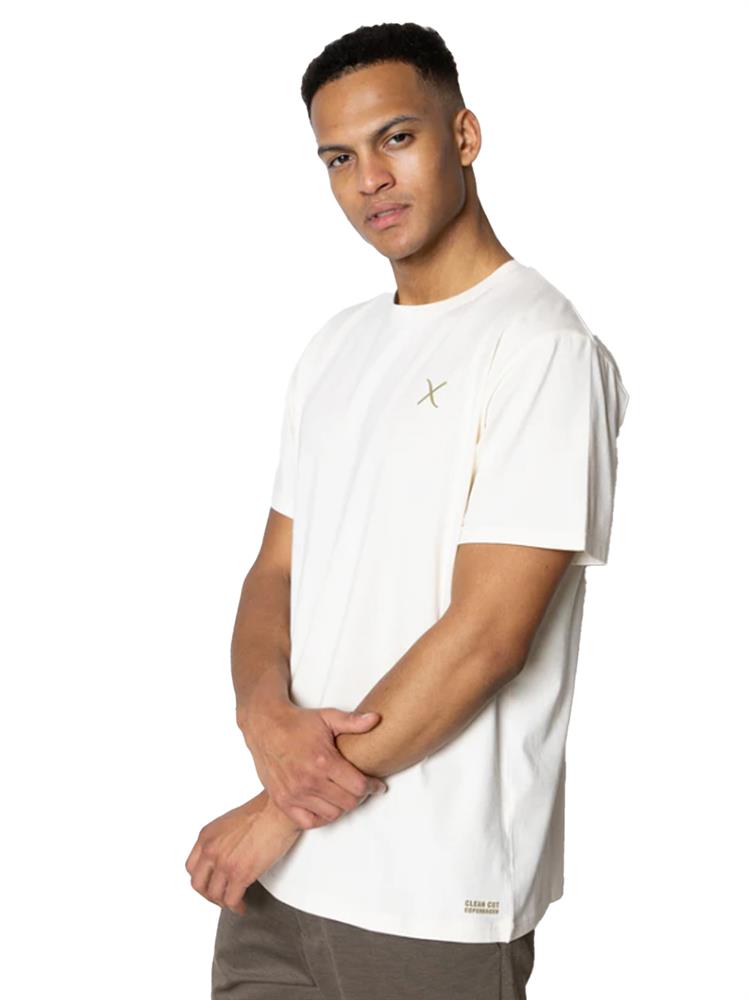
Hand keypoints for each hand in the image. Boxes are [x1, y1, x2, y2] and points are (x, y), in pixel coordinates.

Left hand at [184, 789, 301, 913]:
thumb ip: (222, 839)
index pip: (192, 866)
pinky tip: (242, 905)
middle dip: (209, 894)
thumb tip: (227, 853)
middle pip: (198, 884)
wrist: (278, 811)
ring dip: (224, 902)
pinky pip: (231, 900)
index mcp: (207, 836)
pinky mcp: (240, 874)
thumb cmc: (263, 811)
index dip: (201, 878)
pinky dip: (236, 907)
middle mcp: (211, 850)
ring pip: (214, 895)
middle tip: (220, 897)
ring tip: (234, 902)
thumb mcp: (231, 821)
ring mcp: (224, 863)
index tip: (210, 883)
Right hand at [239, 702, 387, 828]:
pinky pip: (309, 822)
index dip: (372, 787)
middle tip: (361, 788)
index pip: (358, 786)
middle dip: (360, 796)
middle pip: (348, 803)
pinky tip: (325, 805)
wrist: (265, 727)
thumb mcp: (328, 717)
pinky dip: (320, 817)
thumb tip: (376, 719)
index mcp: (324, 760)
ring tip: (343, 794)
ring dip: (341, 806)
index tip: (377, 785)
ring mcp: (295, 794)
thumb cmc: (297, 723)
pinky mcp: (283, 801)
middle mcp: (309, 780)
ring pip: (332, 814)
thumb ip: (353, 722)